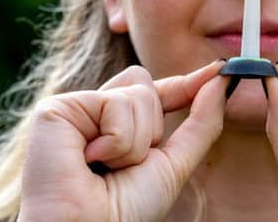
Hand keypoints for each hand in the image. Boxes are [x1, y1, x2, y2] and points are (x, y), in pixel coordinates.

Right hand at [18, 60, 226, 221]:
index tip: (219, 70)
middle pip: (144, 83)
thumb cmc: (125, 211)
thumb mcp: (174, 163)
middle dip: (152, 127)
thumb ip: (200, 122)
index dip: (184, 84)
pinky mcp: (56, 109)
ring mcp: (73, 109)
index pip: (154, 92)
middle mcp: (92, 114)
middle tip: (125, 164)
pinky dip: (116, 140)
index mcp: (114, 125)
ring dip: (136, 141)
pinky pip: (114, 103)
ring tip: (105, 167)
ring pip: (136, 92)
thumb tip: (220, 79)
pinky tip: (88, 160)